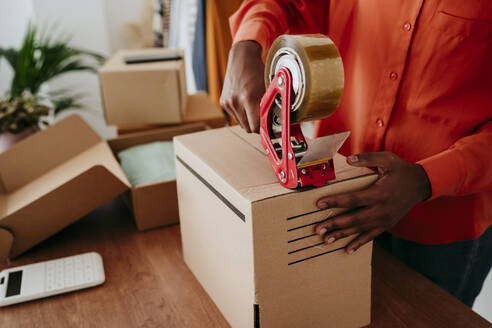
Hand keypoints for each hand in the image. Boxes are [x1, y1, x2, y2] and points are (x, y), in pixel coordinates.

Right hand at [220, 41, 264, 132]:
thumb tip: (279, 122)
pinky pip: (235, 117)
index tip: (271, 129)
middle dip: (258, 126)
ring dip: (249, 120)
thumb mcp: (268, 87)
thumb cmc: (258, 71)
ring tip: (255, 109)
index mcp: (248, 98)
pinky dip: (242, 114)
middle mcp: (236, 102)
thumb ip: (271, 105)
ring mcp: (228, 103)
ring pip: (242, 124)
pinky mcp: (223, 102)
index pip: (256, 127)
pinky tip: (246, 104)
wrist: (242, 58)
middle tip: (265, 120)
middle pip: (249, 128)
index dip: (265, 130)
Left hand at [315, 152, 430, 253]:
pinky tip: (347, 250)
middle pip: (353, 219)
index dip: (335, 202)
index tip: (319, 204)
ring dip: (342, 236)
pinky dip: (358, 243)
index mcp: (379, 193)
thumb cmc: (402, 170)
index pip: (353, 199)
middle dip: (334, 224)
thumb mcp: (387, 159)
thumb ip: (367, 158)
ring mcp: (384, 219)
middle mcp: (382, 209)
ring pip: (359, 230)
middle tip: (317, 229)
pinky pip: (370, 236)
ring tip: (325, 240)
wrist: (421, 185)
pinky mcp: (386, 225)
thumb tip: (349, 159)